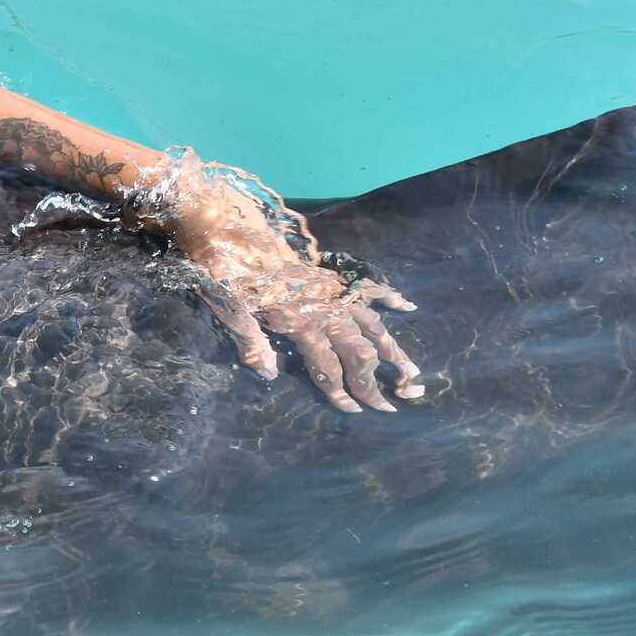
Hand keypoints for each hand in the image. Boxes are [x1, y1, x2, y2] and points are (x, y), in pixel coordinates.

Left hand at [165, 173, 422, 413]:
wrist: (229, 225)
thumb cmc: (224, 269)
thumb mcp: (230, 309)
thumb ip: (251, 343)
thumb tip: (269, 375)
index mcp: (299, 321)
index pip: (326, 366)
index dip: (341, 391)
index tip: (355, 411)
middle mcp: (323, 308)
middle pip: (357, 352)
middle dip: (374, 382)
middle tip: (390, 406)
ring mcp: (331, 290)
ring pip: (371, 325)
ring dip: (392, 350)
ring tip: (412, 372)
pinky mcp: (330, 275)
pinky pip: (367, 287)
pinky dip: (390, 297)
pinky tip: (408, 306)